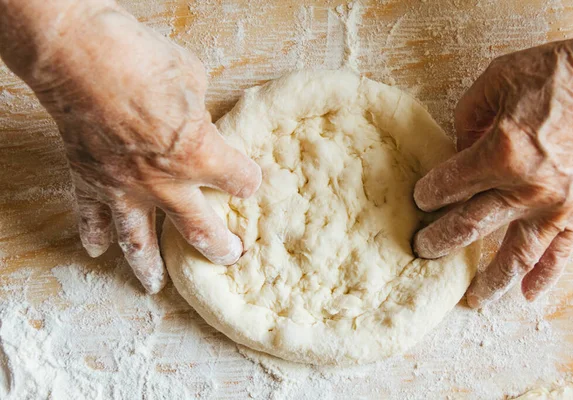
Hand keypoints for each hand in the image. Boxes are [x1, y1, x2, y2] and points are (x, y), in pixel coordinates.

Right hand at [0, 1, 260, 292]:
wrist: (78, 53)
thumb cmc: (142, 58)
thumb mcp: (191, 79)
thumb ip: (198, 110)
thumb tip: (197, 116)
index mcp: (200, 155)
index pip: (240, 180)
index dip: (248, 180)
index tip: (248, 181)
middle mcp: (164, 183)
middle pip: (200, 230)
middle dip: (220, 248)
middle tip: (230, 256)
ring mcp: (124, 187)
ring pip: (139, 241)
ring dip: (149, 266)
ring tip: (155, 285)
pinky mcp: (89, 179)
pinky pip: (91, 217)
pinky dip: (94, 234)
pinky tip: (97, 250)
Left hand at [413, 28, 572, 307]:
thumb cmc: (552, 73)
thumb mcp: (495, 82)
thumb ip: (466, 122)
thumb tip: (455, 153)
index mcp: (499, 153)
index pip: (448, 186)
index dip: (427, 195)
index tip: (419, 200)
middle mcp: (525, 187)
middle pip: (470, 226)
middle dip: (440, 241)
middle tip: (422, 250)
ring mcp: (555, 204)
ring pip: (515, 255)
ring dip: (489, 280)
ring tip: (471, 299)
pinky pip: (561, 253)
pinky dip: (544, 278)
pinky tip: (526, 297)